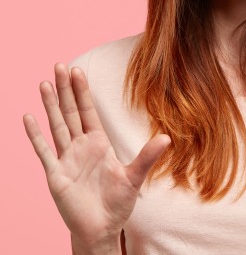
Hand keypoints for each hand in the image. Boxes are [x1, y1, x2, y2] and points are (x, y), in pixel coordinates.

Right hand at [23, 63, 169, 249]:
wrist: (102, 229)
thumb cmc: (117, 202)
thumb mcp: (134, 176)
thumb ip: (148, 156)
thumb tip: (167, 138)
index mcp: (98, 142)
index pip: (88, 111)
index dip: (83, 91)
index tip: (78, 71)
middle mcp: (81, 146)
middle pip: (71, 112)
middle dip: (65, 89)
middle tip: (59, 65)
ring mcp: (67, 159)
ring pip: (57, 126)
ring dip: (50, 105)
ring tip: (44, 83)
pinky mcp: (56, 175)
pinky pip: (44, 151)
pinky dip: (36, 135)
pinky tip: (29, 118)